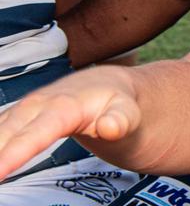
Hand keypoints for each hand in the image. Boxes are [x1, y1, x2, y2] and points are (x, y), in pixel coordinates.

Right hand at [0, 67, 140, 178]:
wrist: (109, 84)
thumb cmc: (117, 102)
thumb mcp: (129, 112)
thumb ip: (120, 120)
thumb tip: (109, 126)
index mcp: (64, 106)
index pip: (35, 134)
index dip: (15, 153)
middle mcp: (38, 104)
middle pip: (7, 132)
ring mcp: (26, 108)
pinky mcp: (18, 114)